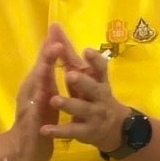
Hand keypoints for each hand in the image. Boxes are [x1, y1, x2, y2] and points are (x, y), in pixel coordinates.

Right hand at [7, 33, 59, 160]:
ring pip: (35, 90)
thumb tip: (52, 50)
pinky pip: (35, 115)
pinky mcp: (31, 124)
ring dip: (41, 78)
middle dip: (46, 57)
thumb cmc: (39, 119)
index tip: (57, 29)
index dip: (50, 47)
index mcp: (37, 84)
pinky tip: (44, 99)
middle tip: (55, 42)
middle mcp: (31, 92)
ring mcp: (29, 107)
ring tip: (48, 66)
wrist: (25, 150)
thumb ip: (48, 75)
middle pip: (38, 71)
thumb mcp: (46, 94)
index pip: (44, 62)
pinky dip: (39, 107)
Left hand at [41, 25, 128, 152]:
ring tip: (54, 100)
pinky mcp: (86, 131)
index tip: (87, 51)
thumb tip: (54, 29)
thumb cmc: (94, 95)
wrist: (114, 128)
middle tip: (70, 75)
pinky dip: (58, 130)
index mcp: (100, 81)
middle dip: (82, 82)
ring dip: (68, 104)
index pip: (101, 68)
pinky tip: (44, 129)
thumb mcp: (86, 77)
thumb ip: (69, 56)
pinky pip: (71, 131)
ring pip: (81, 109)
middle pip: (93, 88)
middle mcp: (99, 97)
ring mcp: (94, 115)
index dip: (95, 60)